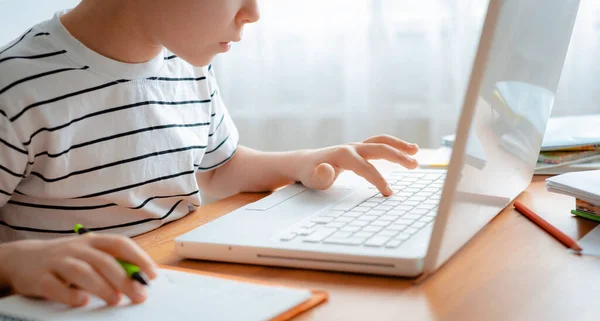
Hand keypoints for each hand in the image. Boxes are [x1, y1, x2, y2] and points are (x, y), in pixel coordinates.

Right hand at [0, 234, 157, 306]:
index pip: (120, 244)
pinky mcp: (40, 278)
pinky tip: (83, 301)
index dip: (139, 258)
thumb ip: (112, 263)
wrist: (22, 259)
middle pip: (104, 261)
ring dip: (102, 286)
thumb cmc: (66, 258)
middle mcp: (76, 249)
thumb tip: (140, 278)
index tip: (152, 274)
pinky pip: (55, 286)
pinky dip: (70, 294)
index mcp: (93, 242)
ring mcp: (57, 262)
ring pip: (81, 272)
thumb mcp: (89, 255)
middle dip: (124, 278)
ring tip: (116, 299)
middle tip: (138, 294)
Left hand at [297, 135, 418, 195]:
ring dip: (399, 145)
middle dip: (397, 156)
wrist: (306, 163)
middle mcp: (352, 147)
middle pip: (379, 148)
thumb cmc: (311, 173)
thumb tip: (326, 169)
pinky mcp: (360, 149)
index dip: (378, 180)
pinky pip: (379, 144)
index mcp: (343, 155)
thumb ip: (321, 175)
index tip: (389, 193)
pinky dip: (393, 145)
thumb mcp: (313, 178)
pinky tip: (405, 150)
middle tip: (414, 165)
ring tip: (415, 151)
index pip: (366, 168)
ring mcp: (357, 147)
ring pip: (381, 142)